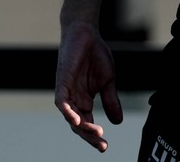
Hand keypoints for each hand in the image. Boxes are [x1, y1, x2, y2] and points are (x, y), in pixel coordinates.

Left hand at [55, 21, 122, 152]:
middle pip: (78, 125)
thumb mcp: (108, 80)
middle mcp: (73, 99)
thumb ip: (110, 100)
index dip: (95, 136)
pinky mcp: (61, 83)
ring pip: (70, 117)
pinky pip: (62, 102)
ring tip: (96, 133)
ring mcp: (66, 92)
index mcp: (84, 100)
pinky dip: (68, 112)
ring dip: (82, 127)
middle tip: (102, 145)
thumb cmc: (95, 54)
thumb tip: (118, 122)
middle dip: (89, 137)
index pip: (87, 123)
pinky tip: (77, 120)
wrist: (86, 33)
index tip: (105, 147)